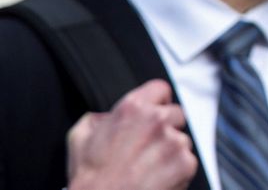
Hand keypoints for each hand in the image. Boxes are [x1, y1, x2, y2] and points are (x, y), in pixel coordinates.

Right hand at [67, 79, 197, 189]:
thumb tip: (105, 117)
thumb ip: (96, 119)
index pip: (160, 89)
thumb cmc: (90, 178)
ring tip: (148, 167)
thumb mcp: (79, 138)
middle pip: (176, 113)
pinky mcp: (186, 162)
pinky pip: (188, 160)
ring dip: (171, 150)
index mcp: (133, 108)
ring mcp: (174, 141)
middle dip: (166, 127)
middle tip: (148, 147)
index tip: (154, 112)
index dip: (157, 102)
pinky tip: (157, 178)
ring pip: (182, 139)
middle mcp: (157, 119)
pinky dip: (177, 170)